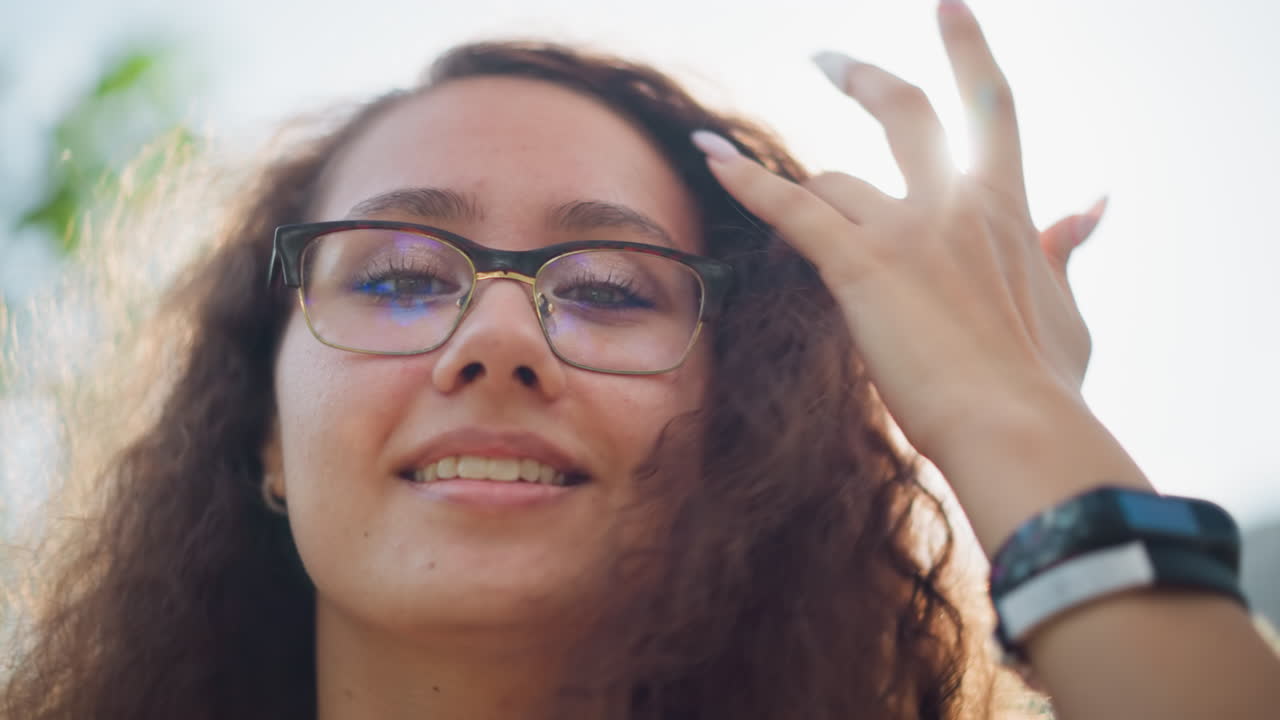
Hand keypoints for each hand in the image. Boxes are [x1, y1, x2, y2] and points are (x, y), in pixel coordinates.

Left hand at [691, 1, 1105, 461]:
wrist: (1016, 428)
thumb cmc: (1043, 383)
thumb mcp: (1065, 307)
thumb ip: (1061, 249)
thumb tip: (1089, 205)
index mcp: (1005, 207)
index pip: (991, 105)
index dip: (967, 49)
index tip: (947, 8)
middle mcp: (954, 201)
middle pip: (904, 109)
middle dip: (861, 77)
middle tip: (826, 60)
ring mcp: (906, 229)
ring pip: (834, 181)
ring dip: (807, 196)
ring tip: (779, 217)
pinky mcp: (860, 266)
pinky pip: (791, 208)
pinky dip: (747, 181)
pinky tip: (710, 156)